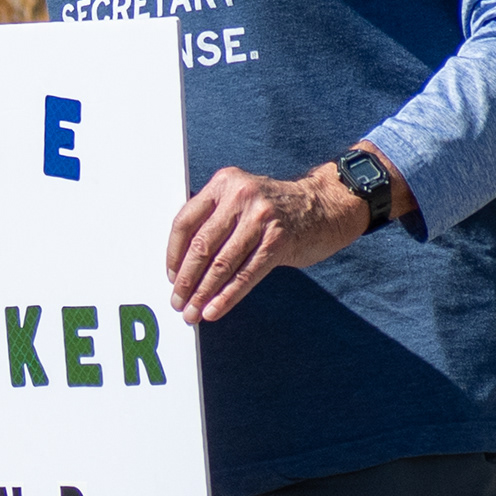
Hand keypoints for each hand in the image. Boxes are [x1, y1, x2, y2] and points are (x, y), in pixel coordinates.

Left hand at [165, 162, 378, 323]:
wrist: (325, 206)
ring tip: (193, 312)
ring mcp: (261, 218)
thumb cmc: (275, 209)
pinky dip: (227, 297)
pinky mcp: (278, 241)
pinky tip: (215, 310)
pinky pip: (246, 275)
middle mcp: (240, 195)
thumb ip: (213, 219)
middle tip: (177, 301)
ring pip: (222, 263)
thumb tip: (181, 265)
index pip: (185, 221)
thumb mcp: (241, 199)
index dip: (174, 254)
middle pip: (202, 245)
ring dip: (203, 293)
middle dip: (186, 280)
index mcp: (224, 182)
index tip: (171, 277)